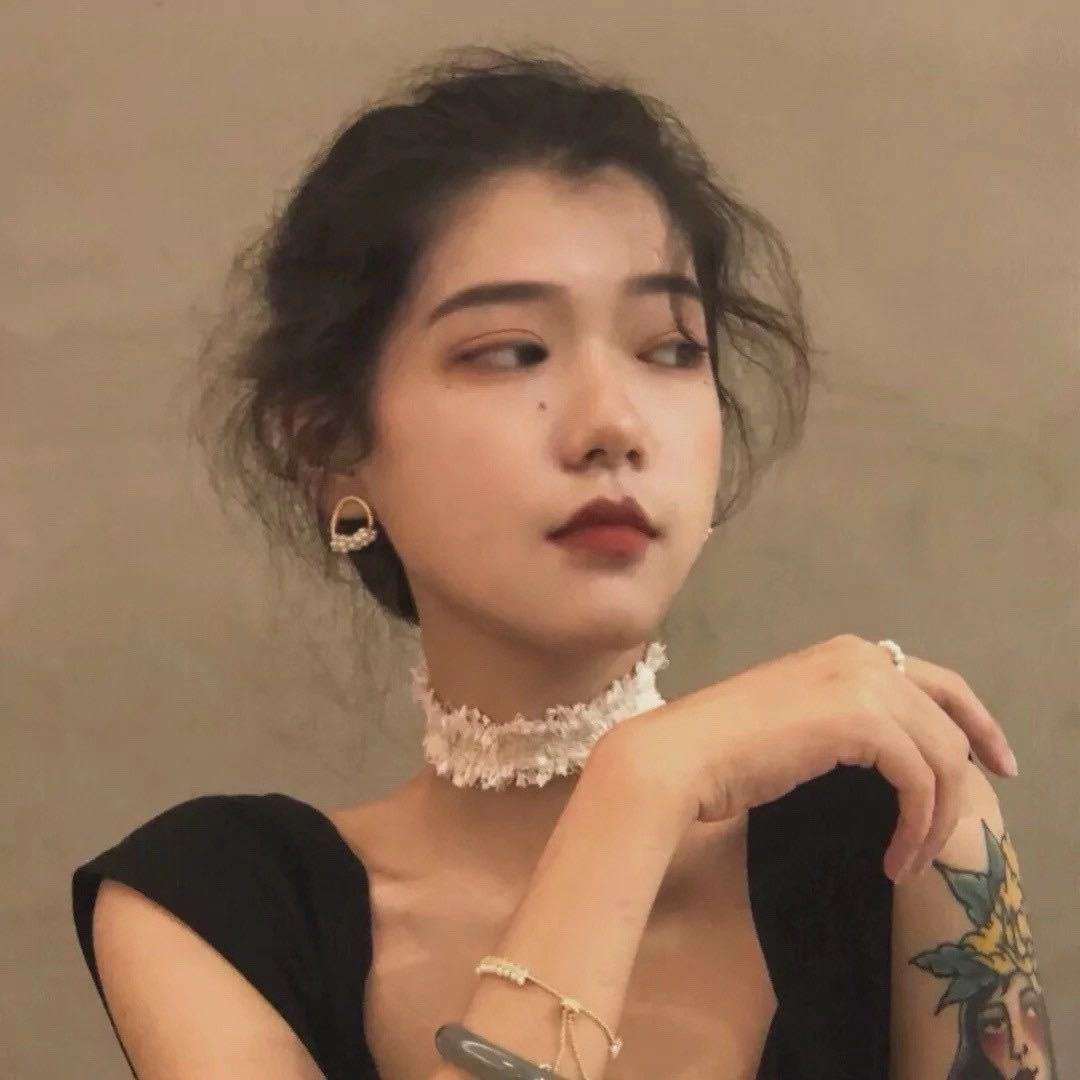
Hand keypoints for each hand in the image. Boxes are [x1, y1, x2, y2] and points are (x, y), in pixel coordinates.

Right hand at [598, 634, 1015, 884]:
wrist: (682, 756)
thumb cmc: (724, 750)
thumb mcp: (799, 725)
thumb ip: (847, 725)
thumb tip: (898, 760)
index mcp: (846, 653)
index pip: (935, 680)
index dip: (976, 720)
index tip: (994, 764)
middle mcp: (862, 656)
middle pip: (951, 714)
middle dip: (974, 768)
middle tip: (975, 818)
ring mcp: (864, 683)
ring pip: (942, 753)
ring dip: (936, 817)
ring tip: (910, 859)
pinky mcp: (863, 721)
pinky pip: (921, 780)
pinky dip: (917, 826)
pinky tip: (894, 857)